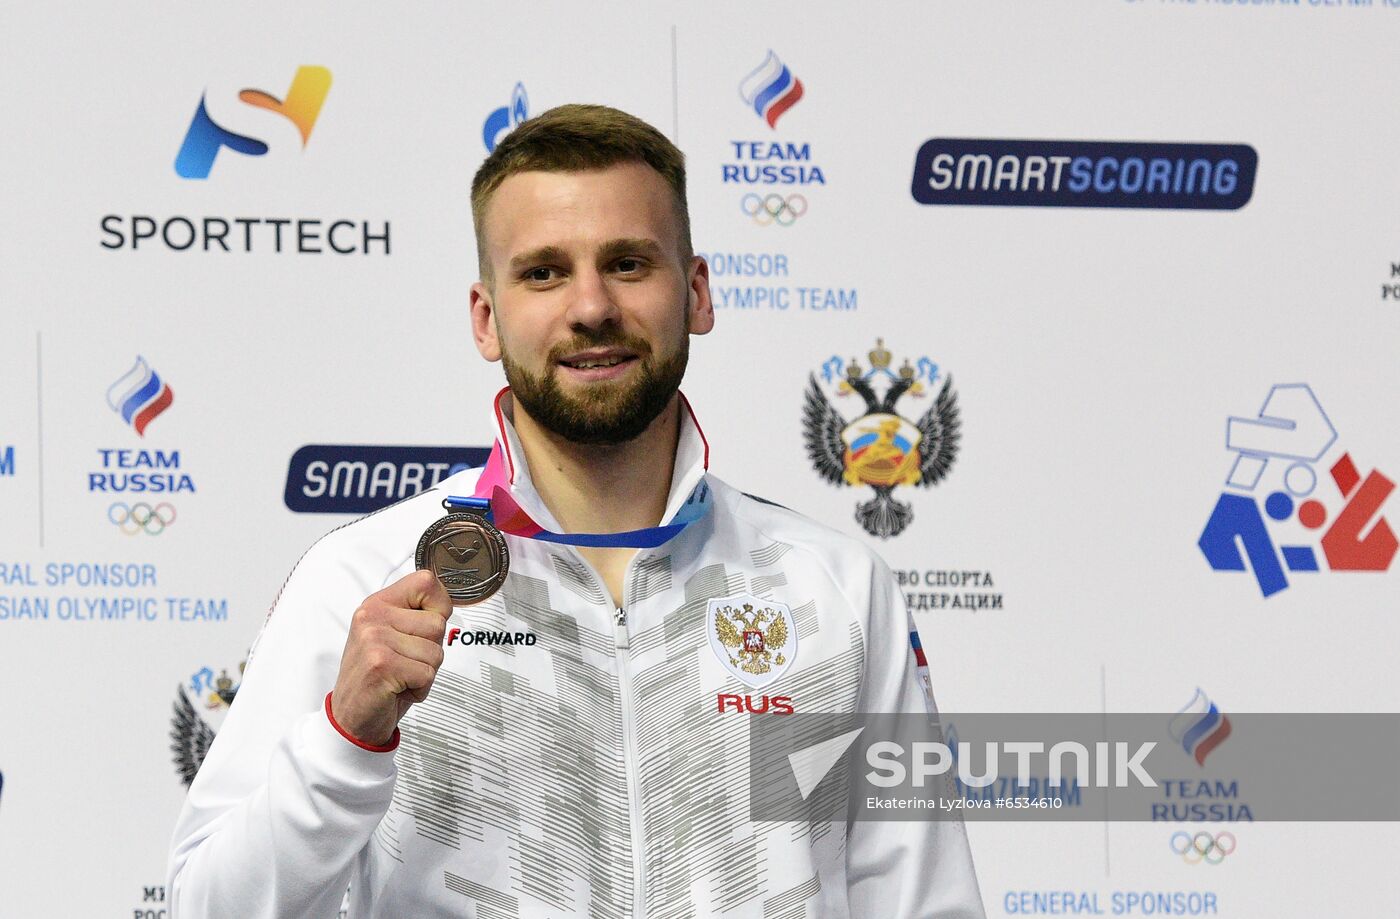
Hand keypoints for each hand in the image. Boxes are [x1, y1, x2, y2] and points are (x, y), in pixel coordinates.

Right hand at [329, 569, 451, 746]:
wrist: (351, 717)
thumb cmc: (379, 677)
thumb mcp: (393, 636)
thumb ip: (416, 617)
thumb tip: (446, 606)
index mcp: (377, 604)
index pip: (426, 582)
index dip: (440, 606)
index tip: (426, 628)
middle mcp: (373, 617)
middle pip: (438, 624)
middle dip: (431, 650)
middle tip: (406, 663)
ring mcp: (374, 639)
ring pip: (436, 652)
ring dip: (425, 672)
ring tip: (400, 676)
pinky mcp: (381, 664)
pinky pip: (428, 673)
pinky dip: (420, 689)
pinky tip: (397, 689)